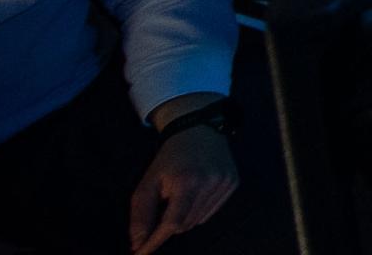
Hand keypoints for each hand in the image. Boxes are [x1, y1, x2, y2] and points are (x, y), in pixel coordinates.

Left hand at [129, 108, 236, 253]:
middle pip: (184, 224)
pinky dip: (198, 211)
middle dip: (169, 225)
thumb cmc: (169, 158)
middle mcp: (209, 183)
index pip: (171, 223)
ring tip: (180, 198)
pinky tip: (195, 194)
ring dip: (184, 218)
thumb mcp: (149, 182)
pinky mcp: (233, 182)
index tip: (141, 254)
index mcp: (186, 181)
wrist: (199, 128)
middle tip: (164, 207)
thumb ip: (141, 214)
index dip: (155, 241)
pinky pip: (211, 213)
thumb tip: (137, 244)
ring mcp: (224, 182)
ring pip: (197, 221)